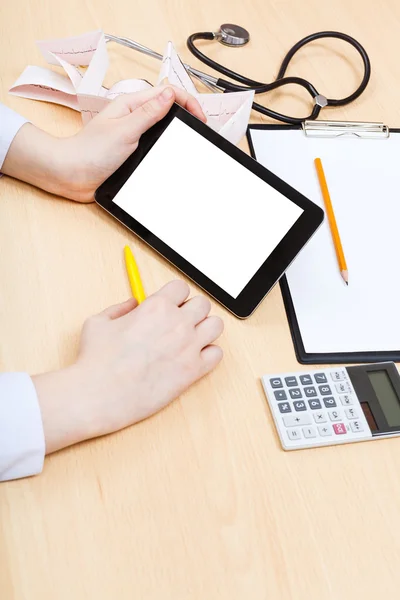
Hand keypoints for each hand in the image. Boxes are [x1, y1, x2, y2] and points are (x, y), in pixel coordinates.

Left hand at [2, 85, 204, 201]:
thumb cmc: (90, 151)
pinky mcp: (132, 153)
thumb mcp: (125, 130)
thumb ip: (148, 112)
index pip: (168, 93)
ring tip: (190, 141)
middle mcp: (134, 118)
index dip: (188, 102)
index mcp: (132, 105)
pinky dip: (166, 150)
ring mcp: (134, 136)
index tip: (200, 118)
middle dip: (186, 116)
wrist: (71, 175)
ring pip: (163, 129)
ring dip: (176, 133)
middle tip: (200, 129)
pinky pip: (154, 147)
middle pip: (168, 110)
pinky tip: (172, 156)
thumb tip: (169, 94)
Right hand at [32, 281, 223, 453]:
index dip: (174, 296)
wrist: (99, 394)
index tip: (169, 305)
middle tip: (179, 322)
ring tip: (190, 338)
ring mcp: (189, 347)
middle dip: (191, 310)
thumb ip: (119, 309)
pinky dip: (208, 354)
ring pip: (216, 325)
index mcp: (156, 307)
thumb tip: (131, 304)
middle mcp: (177, 323)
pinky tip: (192, 358)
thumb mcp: (98, 322)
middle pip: (203, 304)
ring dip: (205, 328)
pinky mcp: (193, 371)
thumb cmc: (96, 360)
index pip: (181, 287)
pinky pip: (217, 353)